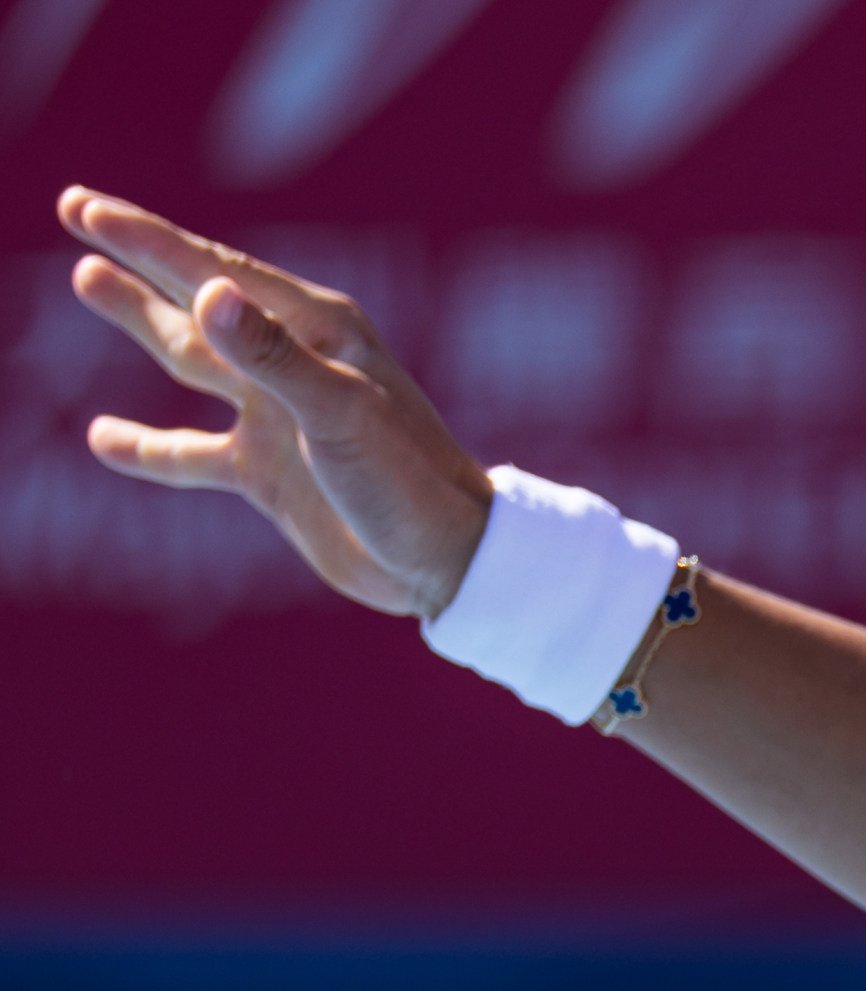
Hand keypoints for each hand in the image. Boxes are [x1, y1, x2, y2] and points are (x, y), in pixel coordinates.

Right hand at [55, 185, 492, 617]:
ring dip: (139, 321)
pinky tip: (103, 438)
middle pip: (196, 300)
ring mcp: (278, 419)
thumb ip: (272, 355)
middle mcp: (293, 366)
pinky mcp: (270, 474)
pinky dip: (149, 447)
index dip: (147, 240)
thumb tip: (208, 294)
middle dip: (137, 258)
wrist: (448, 564)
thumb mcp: (339, 412)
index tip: (84, 209)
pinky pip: (192, 454)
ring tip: (86, 280)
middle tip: (75, 211)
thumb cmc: (409, 481)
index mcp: (318, 333)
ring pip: (189, 360)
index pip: (215, 272)